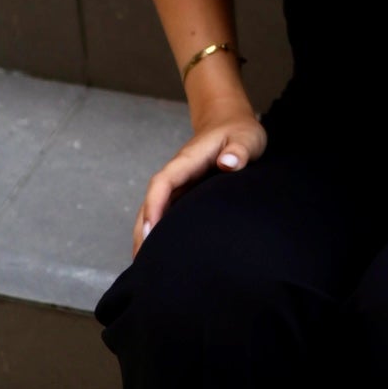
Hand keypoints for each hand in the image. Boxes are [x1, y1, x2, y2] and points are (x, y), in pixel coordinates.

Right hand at [131, 108, 266, 256]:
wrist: (231, 122)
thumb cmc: (240, 131)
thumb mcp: (246, 137)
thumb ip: (239, 149)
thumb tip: (228, 163)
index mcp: (188, 160)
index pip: (163, 183)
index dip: (154, 206)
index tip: (150, 231)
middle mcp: (178, 173)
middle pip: (152, 201)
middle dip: (143, 229)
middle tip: (141, 262)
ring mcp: (180, 183)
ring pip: (156, 209)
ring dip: (146, 234)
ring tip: (144, 266)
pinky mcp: (185, 192)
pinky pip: (168, 211)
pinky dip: (160, 230)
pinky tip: (162, 252)